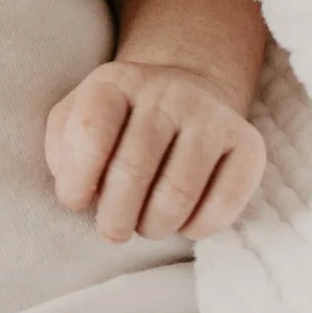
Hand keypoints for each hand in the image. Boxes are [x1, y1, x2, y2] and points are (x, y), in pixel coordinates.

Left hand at [45, 60, 265, 242]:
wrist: (189, 89)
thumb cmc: (120, 118)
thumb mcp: (77, 114)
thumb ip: (63, 147)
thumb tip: (73, 185)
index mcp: (116, 81)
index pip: (90, 133)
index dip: (77, 180)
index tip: (75, 201)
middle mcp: (167, 92)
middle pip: (133, 170)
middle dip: (114, 216)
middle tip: (111, 231)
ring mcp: (211, 116)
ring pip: (177, 193)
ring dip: (154, 226)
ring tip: (144, 225)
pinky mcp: (248, 143)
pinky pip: (223, 204)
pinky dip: (197, 227)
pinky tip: (183, 223)